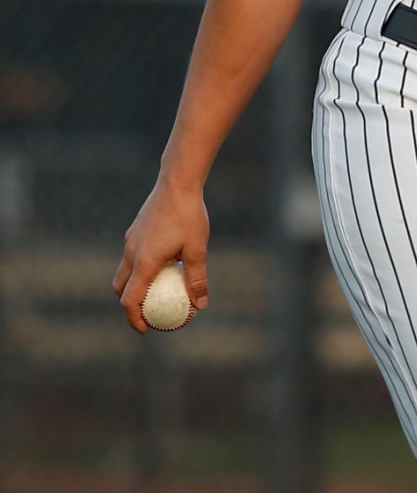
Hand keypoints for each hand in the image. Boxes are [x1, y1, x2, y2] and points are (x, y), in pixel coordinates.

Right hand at [112, 179, 209, 331]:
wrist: (177, 182)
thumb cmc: (189, 215)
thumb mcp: (197, 249)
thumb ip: (197, 278)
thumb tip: (200, 305)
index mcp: (144, 262)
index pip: (129, 300)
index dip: (134, 318)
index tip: (145, 329)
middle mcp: (131, 253)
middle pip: (121, 288)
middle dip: (129, 305)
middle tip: (147, 313)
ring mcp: (131, 240)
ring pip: (124, 271)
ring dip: (133, 285)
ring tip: (154, 290)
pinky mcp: (135, 230)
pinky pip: (131, 255)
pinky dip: (139, 267)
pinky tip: (161, 262)